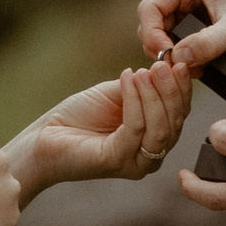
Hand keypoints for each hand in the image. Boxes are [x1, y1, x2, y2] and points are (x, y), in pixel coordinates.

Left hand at [9, 63, 194, 201]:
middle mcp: (151, 155)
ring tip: (143, 72)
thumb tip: (164, 68)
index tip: (178, 62)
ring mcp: (136, 162)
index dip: (182, 89)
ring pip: (160, 128)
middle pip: (174, 122)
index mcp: (154, 139)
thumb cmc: (78, 117)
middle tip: (162, 65)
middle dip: (170, 90)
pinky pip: (135, 129)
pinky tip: (127, 80)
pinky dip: (134, 101)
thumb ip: (142, 86)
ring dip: (154, 95)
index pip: (179, 114)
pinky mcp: (117, 162)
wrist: (44, 138)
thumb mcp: (117, 94)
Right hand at [135, 0, 225, 71]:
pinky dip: (185, 64)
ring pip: (164, 42)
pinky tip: (201, 71)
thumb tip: (177, 57)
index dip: (152, 33)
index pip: (150, 7)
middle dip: (163, 49)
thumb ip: (207, 43)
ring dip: (175, 59)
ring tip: (196, 70)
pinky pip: (180, 52)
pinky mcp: (200, 35)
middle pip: (152, 26)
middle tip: (181, 68)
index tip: (167, 56)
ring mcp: (192, 17)